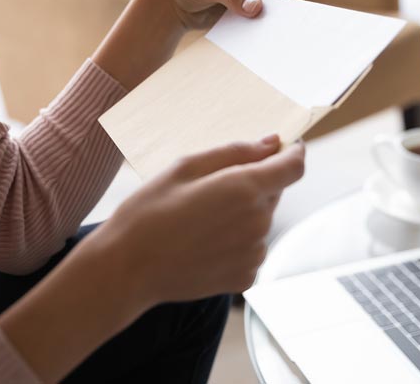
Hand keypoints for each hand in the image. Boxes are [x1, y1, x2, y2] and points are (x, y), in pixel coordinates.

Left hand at [93, 0, 290, 88]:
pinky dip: (258, 31)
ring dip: (267, 23)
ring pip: (274, 12)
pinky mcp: (250, 11)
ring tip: (259, 36)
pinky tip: (252, 40)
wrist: (174, 1)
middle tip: (269, 29)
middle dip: (275, 12)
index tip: (262, 12)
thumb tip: (256, 8)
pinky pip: (262, 23)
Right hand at [96, 135, 304, 304]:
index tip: (285, 145)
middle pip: (274, 192)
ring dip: (245, 213)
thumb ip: (236, 152)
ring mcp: (254, 254)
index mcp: (245, 189)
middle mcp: (258, 223)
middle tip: (212, 186)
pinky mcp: (245, 277)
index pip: (293, 166)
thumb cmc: (149, 212)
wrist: (126, 270)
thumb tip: (272, 143)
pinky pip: (252, 247)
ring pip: (262, 220)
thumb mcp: (186, 167)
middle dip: (255, 182)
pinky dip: (237, 240)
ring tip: (201, 219)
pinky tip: (204, 242)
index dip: (292, 151)